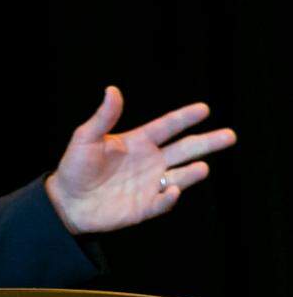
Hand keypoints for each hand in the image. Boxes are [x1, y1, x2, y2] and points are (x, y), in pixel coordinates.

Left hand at [45, 86, 236, 234]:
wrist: (67, 201)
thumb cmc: (74, 167)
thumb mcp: (85, 138)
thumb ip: (103, 117)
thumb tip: (112, 90)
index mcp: (138, 142)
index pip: (167, 126)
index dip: (185, 117)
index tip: (204, 108)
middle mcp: (149, 161)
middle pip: (185, 149)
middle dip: (207, 142)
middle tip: (230, 135)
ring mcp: (150, 184)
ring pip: (181, 175)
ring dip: (193, 172)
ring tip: (203, 166)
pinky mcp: (146, 206)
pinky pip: (164, 201)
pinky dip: (170, 196)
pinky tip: (172, 188)